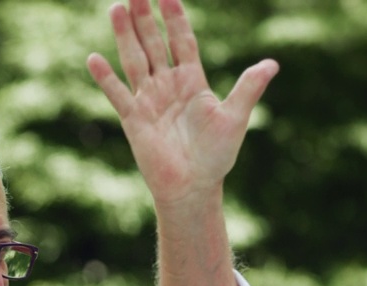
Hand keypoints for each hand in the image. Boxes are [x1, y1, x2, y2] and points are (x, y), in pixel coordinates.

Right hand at [87, 0, 277, 207]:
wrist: (193, 187)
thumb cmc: (216, 156)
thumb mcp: (235, 118)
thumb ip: (249, 89)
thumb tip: (272, 64)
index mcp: (192, 80)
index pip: (182, 40)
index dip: (175, 16)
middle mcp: (167, 85)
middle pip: (154, 43)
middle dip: (145, 17)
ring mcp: (149, 100)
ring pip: (135, 60)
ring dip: (125, 35)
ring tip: (117, 8)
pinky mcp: (133, 119)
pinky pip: (118, 94)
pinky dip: (106, 78)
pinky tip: (94, 58)